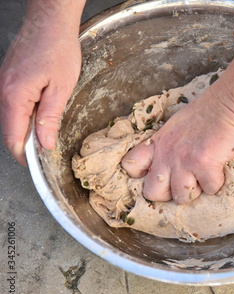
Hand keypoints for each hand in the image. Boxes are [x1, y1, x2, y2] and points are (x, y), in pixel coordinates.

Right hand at [0, 22, 80, 164]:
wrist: (49, 23)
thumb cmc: (58, 49)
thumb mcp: (61, 89)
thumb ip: (50, 118)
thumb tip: (45, 144)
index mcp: (15, 96)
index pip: (13, 136)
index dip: (24, 154)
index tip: (36, 164)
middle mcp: (3, 91)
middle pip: (9, 129)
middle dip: (26, 143)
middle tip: (46, 150)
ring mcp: (3, 84)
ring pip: (11, 117)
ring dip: (26, 128)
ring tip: (47, 133)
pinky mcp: (8, 79)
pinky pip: (13, 104)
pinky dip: (25, 114)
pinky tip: (40, 114)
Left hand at [121, 87, 233, 204]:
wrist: (232, 101)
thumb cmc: (211, 110)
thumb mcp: (179, 125)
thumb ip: (171, 143)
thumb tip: (174, 160)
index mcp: (159, 141)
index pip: (131, 166)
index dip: (141, 177)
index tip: (158, 175)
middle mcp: (166, 153)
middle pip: (152, 192)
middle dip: (168, 194)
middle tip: (184, 183)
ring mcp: (184, 160)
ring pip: (181, 197)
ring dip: (195, 192)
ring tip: (204, 177)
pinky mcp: (204, 165)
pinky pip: (209, 189)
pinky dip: (217, 183)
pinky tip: (220, 168)